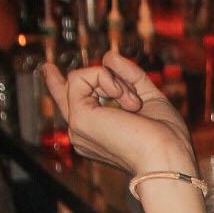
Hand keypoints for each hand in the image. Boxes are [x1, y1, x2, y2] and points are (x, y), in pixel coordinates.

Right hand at [41, 52, 194, 177]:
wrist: (166, 156)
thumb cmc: (165, 136)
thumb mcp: (150, 98)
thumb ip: (131, 77)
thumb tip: (108, 56)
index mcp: (99, 133)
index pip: (74, 106)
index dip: (58, 86)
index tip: (47, 70)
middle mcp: (83, 132)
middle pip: (65, 94)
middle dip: (79, 77)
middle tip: (53, 69)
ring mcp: (77, 126)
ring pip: (79, 79)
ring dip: (113, 81)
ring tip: (133, 104)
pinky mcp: (79, 118)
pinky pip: (82, 77)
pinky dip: (106, 79)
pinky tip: (124, 99)